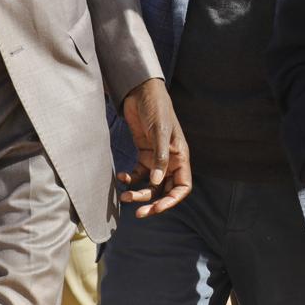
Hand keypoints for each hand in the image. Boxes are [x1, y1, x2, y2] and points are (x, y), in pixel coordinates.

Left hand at [119, 78, 191, 216]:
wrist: (141, 92)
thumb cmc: (156, 108)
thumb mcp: (159, 131)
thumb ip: (160, 157)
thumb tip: (157, 183)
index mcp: (180, 156)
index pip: (183, 186)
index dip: (172, 200)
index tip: (157, 208)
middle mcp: (170, 160)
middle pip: (166, 190)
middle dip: (153, 202)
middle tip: (139, 213)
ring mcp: (156, 158)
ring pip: (150, 185)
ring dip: (139, 193)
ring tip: (125, 195)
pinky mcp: (143, 153)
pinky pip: (138, 174)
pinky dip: (130, 179)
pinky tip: (121, 178)